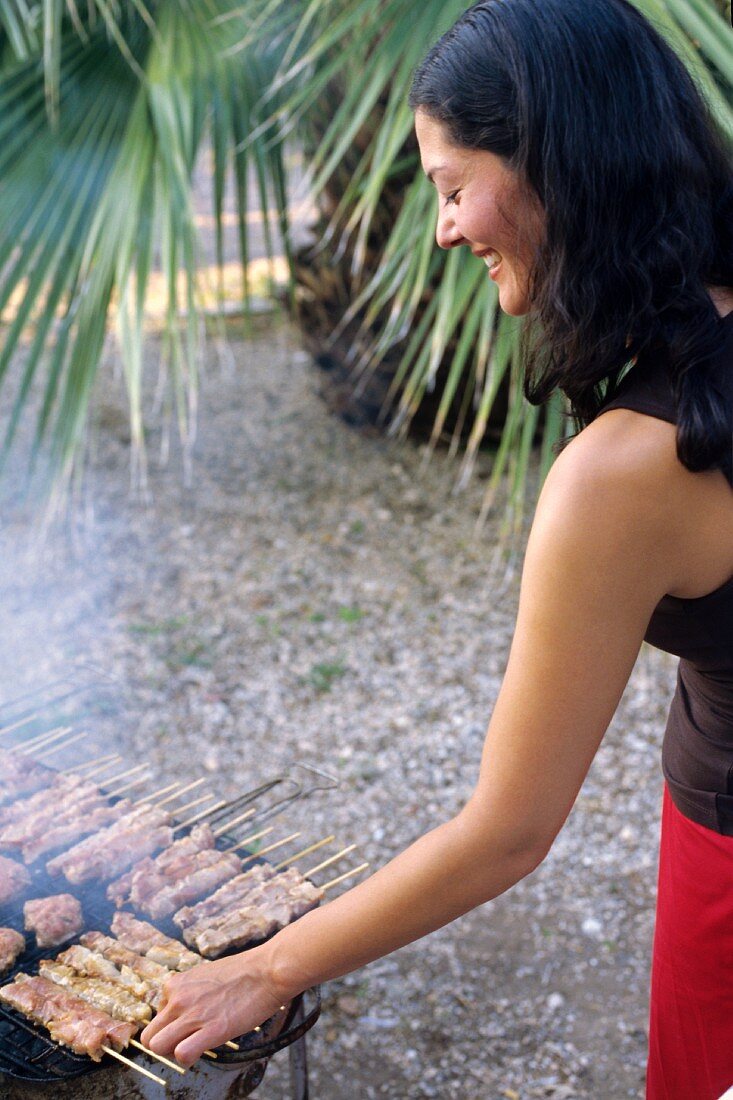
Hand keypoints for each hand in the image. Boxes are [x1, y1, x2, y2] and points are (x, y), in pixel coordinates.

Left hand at [139, 949, 284, 1067]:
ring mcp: (193, 1015)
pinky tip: (202, 1050)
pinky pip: (182, 1055)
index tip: (186, 1025)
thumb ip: (187, 993)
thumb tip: (181, 1012)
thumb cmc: (241, 973)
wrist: (266, 971)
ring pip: (158, 1047)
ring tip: (192, 1047)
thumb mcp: (203, 975)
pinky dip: (187, 1058)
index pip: (155, 1017)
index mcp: (175, 984)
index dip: (170, 1026)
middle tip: (184, 1041)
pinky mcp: (212, 1030)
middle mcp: (178, 999)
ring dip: (172, 1053)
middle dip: (164, 1044)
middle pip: (150, 1036)